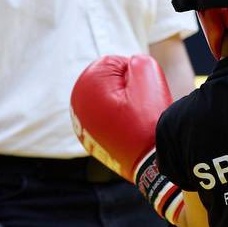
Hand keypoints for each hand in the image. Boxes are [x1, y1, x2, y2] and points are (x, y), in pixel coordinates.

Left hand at [71, 55, 183, 221]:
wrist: (148, 165)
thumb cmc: (149, 121)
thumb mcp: (150, 79)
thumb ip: (139, 61)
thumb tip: (129, 66)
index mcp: (87, 84)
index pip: (115, 63)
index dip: (136, 76)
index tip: (143, 95)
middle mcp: (77, 102)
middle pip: (109, 82)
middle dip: (127, 90)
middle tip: (140, 109)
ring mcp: (80, 121)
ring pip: (109, 100)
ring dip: (123, 105)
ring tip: (135, 121)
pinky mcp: (88, 136)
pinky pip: (107, 118)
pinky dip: (118, 120)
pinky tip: (128, 132)